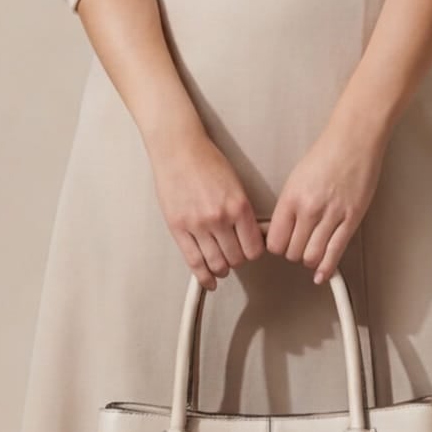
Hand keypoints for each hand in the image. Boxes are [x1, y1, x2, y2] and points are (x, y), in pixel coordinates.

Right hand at [147, 123, 265, 290]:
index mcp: (238, 206)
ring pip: (216, 263)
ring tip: (222, 267)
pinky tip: (208, 281)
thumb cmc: (206, 161)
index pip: (253, 247)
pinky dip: (203, 276)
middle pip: (236, 258)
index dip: (253, 253)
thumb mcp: (236, 184)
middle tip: (235, 257)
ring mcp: (197, 225)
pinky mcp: (178, 228)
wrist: (178, 150)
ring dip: (221, 269)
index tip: (250, 252)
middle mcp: (220, 218)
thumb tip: (251, 235)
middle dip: (237, 261)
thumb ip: (242, 212)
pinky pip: (193, 261)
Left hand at [266, 118, 387, 285]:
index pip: (275, 241)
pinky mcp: (351, 219)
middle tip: (297, 247)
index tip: (280, 245)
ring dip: (309, 259)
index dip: (277, 247)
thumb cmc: (327, 154)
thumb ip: (288, 207)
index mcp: (291, 198)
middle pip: (292, 252)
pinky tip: (322, 274)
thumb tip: (279, 229)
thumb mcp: (296, 179)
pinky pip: (335, 251)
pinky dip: (327, 268)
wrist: (353, 141)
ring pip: (312, 256)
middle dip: (293, 253)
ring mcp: (332, 215)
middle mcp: (309, 209)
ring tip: (311, 253)